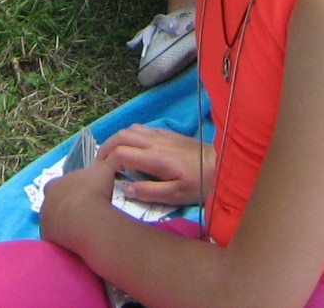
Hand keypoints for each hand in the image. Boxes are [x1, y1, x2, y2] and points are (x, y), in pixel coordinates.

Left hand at [39, 155, 118, 249]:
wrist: (87, 219)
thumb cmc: (93, 191)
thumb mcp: (102, 170)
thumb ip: (104, 163)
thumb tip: (108, 159)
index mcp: (55, 185)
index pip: (60, 185)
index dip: (73, 190)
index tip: (85, 195)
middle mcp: (46, 202)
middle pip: (56, 204)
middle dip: (67, 207)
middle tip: (84, 212)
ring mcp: (45, 222)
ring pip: (55, 222)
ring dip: (66, 224)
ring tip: (85, 228)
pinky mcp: (49, 240)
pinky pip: (58, 239)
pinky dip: (67, 240)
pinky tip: (81, 241)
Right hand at [97, 124, 213, 206]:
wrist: (222, 165)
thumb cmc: (200, 183)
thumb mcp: (176, 195)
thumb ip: (149, 192)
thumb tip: (126, 189)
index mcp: (155, 157)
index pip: (121, 152)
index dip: (108, 163)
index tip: (104, 176)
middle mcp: (155, 141)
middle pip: (121, 135)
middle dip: (106, 147)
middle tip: (101, 164)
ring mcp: (162, 135)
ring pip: (131, 129)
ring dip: (117, 139)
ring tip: (114, 156)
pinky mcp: (169, 133)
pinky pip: (142, 128)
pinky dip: (130, 135)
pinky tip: (134, 148)